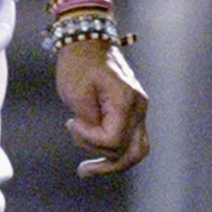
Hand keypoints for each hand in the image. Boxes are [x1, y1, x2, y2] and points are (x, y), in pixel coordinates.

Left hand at [54, 41, 148, 177]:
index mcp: (125, 101)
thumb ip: (89, 122)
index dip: (90, 140)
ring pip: (137, 150)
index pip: (113, 140)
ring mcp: (139, 110)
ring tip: (88, 167)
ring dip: (112, 161)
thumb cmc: (79, 65)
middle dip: (105, 163)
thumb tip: (98, 142)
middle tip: (82, 170)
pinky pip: (131, 140)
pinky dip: (115, 151)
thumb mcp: (76, 93)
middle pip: (132, 152)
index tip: (72, 123)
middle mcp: (139, 107)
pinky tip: (96, 155)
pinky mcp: (133, 112)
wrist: (87, 42)